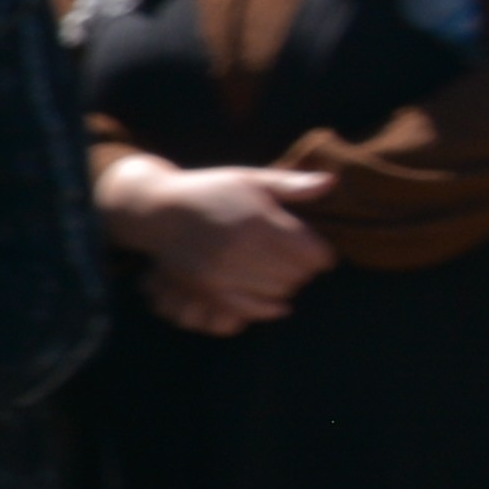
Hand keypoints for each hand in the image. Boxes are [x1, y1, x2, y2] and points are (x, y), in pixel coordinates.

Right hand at [134, 162, 339, 334]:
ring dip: (286, 286)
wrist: (157, 211)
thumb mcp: (250, 179)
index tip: (316, 250)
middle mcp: (241, 247)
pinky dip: (268, 308)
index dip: (322, 254)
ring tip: (280, 274)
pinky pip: (251, 309)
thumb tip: (332, 183)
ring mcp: (222, 271)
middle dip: (304, 270)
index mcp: (258, 219)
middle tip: (298, 262)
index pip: (312, 253)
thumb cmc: (209, 190)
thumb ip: (291, 184)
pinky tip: (276, 301)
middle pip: (297, 274)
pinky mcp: (207, 289)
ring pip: (277, 291)